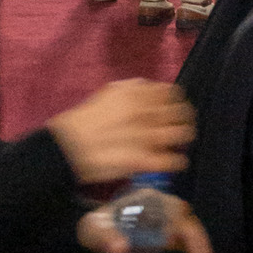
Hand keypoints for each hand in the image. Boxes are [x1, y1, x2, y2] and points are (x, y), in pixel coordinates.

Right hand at [48, 77, 195, 186]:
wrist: (68, 146)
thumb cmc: (85, 119)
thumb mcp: (109, 92)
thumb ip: (133, 89)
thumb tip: (152, 91)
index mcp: (138, 94)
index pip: (172, 93)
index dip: (175, 101)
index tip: (171, 108)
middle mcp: (147, 113)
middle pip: (182, 113)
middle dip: (183, 119)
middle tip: (176, 125)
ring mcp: (148, 138)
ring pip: (183, 134)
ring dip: (183, 138)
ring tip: (177, 143)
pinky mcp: (146, 161)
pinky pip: (173, 161)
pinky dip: (176, 162)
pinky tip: (172, 162)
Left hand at [79, 193, 214, 252]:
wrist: (100, 231)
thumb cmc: (98, 227)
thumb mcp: (93, 230)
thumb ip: (102, 236)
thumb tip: (120, 247)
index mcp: (145, 200)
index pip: (165, 206)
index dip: (172, 221)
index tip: (171, 240)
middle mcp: (161, 206)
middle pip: (182, 216)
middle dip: (193, 234)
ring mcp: (168, 220)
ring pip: (189, 225)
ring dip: (198, 242)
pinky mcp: (171, 234)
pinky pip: (188, 236)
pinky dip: (196, 247)